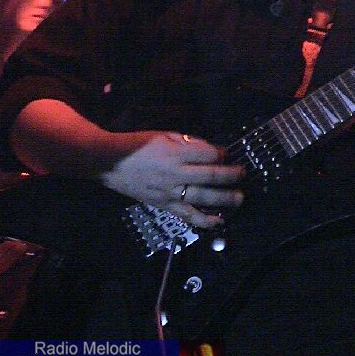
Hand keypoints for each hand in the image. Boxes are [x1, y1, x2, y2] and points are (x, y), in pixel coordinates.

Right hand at [100, 131, 243, 227]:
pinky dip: (204, 220)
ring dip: (224, 199)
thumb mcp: (165, 135)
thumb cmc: (138, 145)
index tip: (227, 154)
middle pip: (210, 176)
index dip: (221, 154)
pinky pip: (187, 216)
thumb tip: (210, 150)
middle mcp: (175, 174)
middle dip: (230, 175)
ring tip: (239, 198)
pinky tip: (219, 221)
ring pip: (203, 198)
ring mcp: (170, 192)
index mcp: (175, 153)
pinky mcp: (164, 205)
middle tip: (242, 173)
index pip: (207, 155)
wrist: (112, 163)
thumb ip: (188, 142)